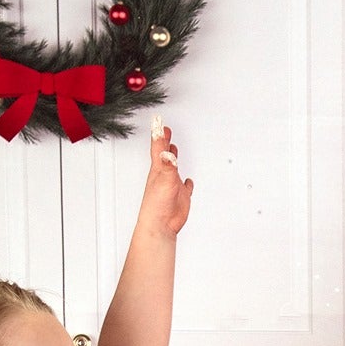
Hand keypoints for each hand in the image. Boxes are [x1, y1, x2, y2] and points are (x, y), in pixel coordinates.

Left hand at [138, 119, 193, 236]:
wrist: (160, 225)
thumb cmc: (157, 205)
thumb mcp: (164, 180)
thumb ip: (168, 166)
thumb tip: (168, 153)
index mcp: (158, 169)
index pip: (158, 147)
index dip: (159, 133)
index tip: (158, 121)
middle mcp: (164, 175)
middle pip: (164, 154)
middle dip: (164, 141)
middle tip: (165, 129)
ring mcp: (172, 185)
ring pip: (173, 168)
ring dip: (173, 157)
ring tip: (173, 148)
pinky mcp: (180, 197)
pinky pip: (184, 186)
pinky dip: (186, 182)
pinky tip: (187, 181)